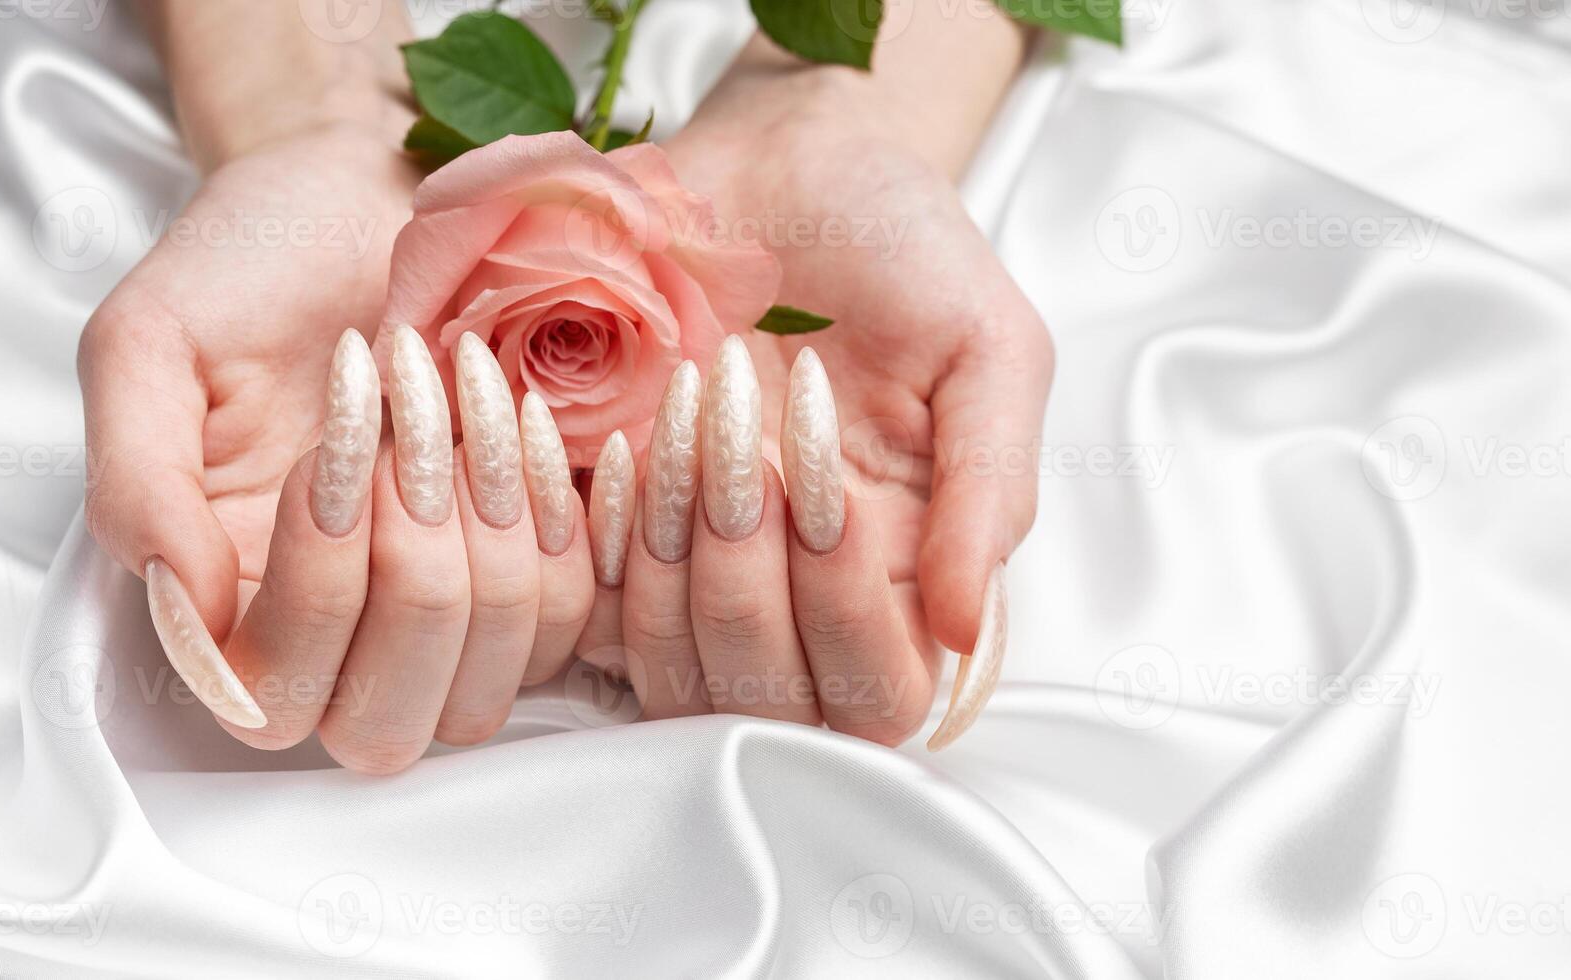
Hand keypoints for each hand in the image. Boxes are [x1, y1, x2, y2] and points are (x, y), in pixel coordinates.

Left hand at [610, 27, 1048, 746]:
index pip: (878, 695)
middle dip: (747, 584)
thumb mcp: (989, 350)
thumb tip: (965, 631)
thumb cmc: (900, 246)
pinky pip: (578, 601)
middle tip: (752, 443)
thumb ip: (991, 488)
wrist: (783, 160)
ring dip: (667, 560)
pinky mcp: (607, 525)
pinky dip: (588, 533)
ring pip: (665, 671)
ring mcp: (696, 567)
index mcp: (900, 569)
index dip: (850, 625)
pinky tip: (614, 435)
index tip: (829, 492)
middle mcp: (797, 592)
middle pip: (762, 700)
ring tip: (687, 418)